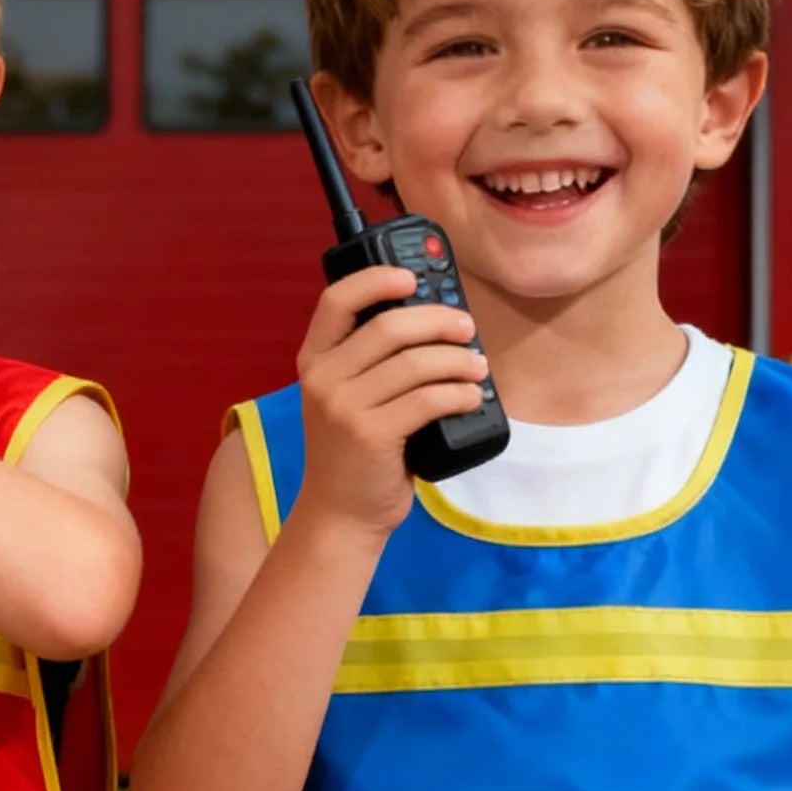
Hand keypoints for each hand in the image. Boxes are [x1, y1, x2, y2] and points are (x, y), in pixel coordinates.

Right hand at [293, 267, 488, 539]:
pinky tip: (472, 397)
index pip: (337, 300)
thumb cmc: (354, 452)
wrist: (340, 512)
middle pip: (389, 327)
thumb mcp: (345, 398)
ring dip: (458, 360)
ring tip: (477, 367)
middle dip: (439, 321)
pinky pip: (428, 399)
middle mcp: (323, 380)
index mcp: (314, 360)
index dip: (376, 280)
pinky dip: (459, 394)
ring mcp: (344, 408)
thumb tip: (434, 322)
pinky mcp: (371, 435)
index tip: (412, 278)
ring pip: (416, 363)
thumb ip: (369, 362)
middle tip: (466, 328)